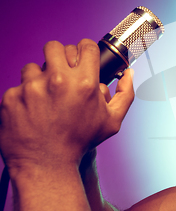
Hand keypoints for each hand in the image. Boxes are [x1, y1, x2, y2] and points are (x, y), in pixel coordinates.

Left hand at [0, 39, 133, 173]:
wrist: (46, 165)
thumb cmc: (80, 143)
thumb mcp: (112, 121)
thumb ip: (125, 94)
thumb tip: (129, 73)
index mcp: (85, 83)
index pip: (85, 46)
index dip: (84, 50)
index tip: (81, 58)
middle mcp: (58, 81)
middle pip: (56, 47)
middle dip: (59, 57)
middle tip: (60, 72)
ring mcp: (32, 88)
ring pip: (34, 65)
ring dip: (39, 77)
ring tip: (45, 96)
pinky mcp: (12, 97)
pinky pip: (18, 85)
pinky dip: (24, 95)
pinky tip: (33, 110)